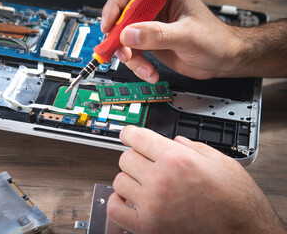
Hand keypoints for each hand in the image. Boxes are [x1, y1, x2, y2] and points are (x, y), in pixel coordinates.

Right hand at [101, 0, 246, 81]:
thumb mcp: (186, 35)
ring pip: (125, 40)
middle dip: (120, 39)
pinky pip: (133, 53)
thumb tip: (129, 34)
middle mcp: (154, 9)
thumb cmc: (215, 39)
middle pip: (123, 19)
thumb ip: (157, 34)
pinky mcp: (150, 44)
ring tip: (143, 68)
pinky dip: (138, 66)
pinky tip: (149, 73)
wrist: (224, 61)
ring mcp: (151, 28)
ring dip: (130, 57)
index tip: (110, 25)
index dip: (116, 7)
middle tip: (122, 53)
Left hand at [107, 126, 286, 233]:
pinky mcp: (147, 226)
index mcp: (177, 159)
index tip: (128, 135)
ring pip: (119, 180)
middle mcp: (160, 179)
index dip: (130, 133)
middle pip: (126, 158)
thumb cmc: (236, 201)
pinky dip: (119, 203)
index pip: (137, 137)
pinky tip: (131, 201)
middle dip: (136, 158)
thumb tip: (175, 141)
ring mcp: (151, 204)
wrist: (244, 232)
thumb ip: (193, 147)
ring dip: (129, 180)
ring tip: (143, 185)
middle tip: (146, 165)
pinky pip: (115, 208)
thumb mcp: (221, 162)